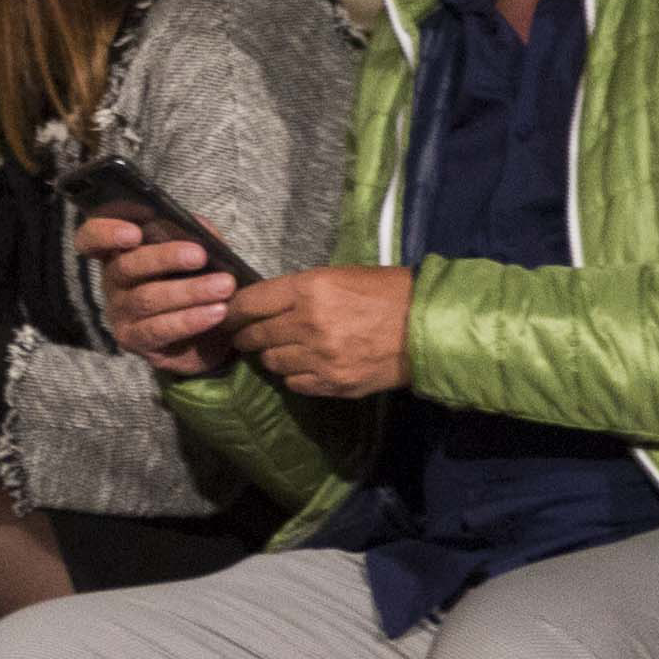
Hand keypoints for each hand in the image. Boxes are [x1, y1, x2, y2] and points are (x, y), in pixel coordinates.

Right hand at [84, 214, 232, 374]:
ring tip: (224, 286)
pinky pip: (157, 329)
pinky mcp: (132, 340)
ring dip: (188, 291)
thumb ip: (195, 236)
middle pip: (125, 266)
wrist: (206, 334)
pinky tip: (216, 312)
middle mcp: (112, 281)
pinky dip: (190, 320)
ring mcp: (119, 312)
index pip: (92, 237)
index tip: (134, 233)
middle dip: (164, 258)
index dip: (105, 232)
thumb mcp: (197, 254)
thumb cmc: (194, 283)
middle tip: (200, 255)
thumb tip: (197, 225)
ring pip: (146, 299)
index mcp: (121, 251)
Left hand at [226, 263, 412, 399]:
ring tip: (284, 349)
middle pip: (255, 335)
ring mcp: (319, 357)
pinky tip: (307, 365)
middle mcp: (308, 323)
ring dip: (273, 356)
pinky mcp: (332, 383)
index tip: (228, 315)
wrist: (429, 327)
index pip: (249, 303)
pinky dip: (295, 375)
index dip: (233, 311)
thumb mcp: (340, 276)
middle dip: (247, 336)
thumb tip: (264, 303)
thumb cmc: (388, 293)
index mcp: (310, 289)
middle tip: (247, 336)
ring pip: (271, 362)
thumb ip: (300, 291)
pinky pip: (294, 382)